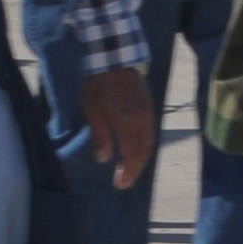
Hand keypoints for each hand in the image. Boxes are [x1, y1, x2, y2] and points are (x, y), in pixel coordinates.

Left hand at [83, 67, 156, 190]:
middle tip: (124, 181)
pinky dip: (143, 145)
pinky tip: (135, 147)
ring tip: (129, 167)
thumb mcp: (93, 111)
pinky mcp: (148, 107)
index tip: (120, 185)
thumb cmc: (99, 85)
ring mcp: (148, 113)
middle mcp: (143, 121)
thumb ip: (100, 136)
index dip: (128, 172)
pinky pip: (149, 132)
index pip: (133, 154)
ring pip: (149, 141)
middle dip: (135, 168)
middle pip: (144, 150)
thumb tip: (104, 160)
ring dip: (140, 157)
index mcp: (129, 123)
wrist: (115, 58)